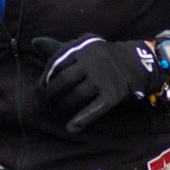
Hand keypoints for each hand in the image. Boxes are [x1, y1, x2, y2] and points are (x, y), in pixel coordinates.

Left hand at [33, 36, 163, 132]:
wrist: (134, 62)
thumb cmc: (100, 56)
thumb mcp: (82, 46)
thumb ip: (59, 47)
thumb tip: (34, 42)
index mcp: (81, 48)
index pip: (56, 64)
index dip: (45, 78)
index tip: (41, 88)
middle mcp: (92, 62)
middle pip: (64, 80)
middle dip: (50, 95)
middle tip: (45, 103)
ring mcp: (103, 78)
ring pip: (76, 96)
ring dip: (63, 107)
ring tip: (57, 111)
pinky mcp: (112, 94)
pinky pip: (94, 109)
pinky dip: (82, 119)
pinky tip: (71, 127)